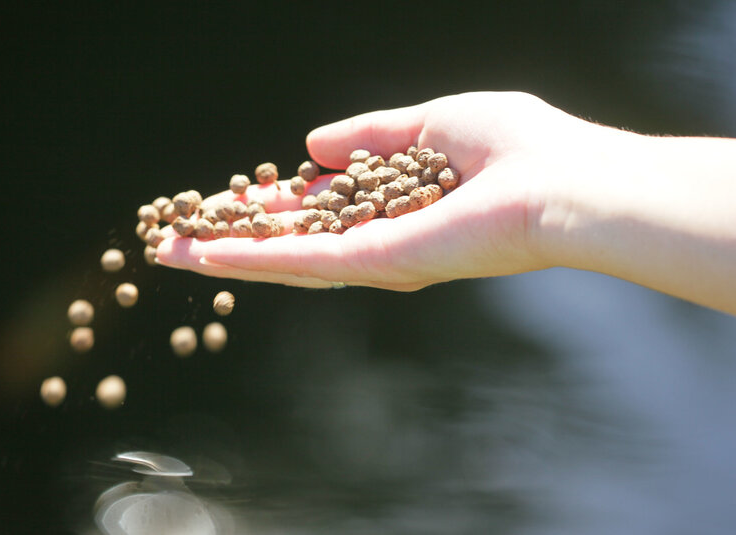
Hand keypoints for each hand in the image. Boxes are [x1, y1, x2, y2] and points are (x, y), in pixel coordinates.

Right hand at [155, 91, 625, 289]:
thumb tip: (313, 145)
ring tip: (170, 249)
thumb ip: (373, 134)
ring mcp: (378, 258)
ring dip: (226, 255)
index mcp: (400, 205)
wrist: (565, 185)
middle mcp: (384, 240)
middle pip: (295, 240)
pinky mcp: (377, 265)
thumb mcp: (433, 123)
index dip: (274, 203)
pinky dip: (250, 259)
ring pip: (287, 258)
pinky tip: (204, 254)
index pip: (322, 207)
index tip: (233, 198)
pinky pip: (301, 261)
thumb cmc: (522, 147)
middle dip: (235, 238)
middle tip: (177, 236)